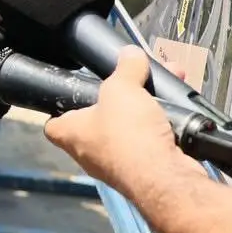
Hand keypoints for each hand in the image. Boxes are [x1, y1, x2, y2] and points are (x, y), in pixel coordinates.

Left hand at [43, 47, 205, 200]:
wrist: (165, 178)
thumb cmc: (129, 136)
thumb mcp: (122, 88)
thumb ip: (126, 68)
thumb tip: (130, 55)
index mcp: (72, 134)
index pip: (53, 124)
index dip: (60, 108)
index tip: (74, 96)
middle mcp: (91, 153)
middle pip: (100, 121)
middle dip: (120, 100)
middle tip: (134, 84)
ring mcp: (118, 164)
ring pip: (130, 130)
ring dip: (146, 110)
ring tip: (163, 91)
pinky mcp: (145, 171)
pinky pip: (151, 143)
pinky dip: (164, 127)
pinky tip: (178, 113)